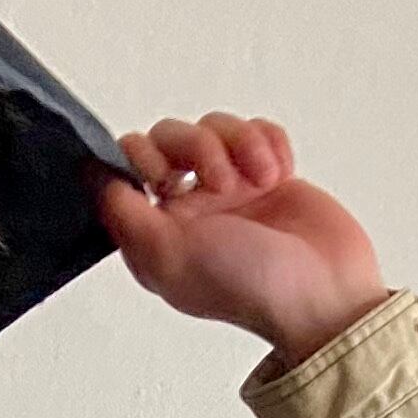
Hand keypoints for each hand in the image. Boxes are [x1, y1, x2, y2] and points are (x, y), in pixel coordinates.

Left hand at [95, 113, 388, 370]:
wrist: (325, 291)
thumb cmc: (250, 285)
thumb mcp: (168, 257)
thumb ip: (124, 215)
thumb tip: (92, 174)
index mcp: (156, 233)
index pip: (125, 168)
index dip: (140, 158)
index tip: (164, 176)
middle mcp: (187, 209)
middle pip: (168, 136)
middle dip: (197, 147)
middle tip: (224, 183)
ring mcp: (229, 190)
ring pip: (215, 126)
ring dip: (240, 144)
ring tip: (263, 180)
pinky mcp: (267, 174)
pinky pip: (256, 129)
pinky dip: (269, 142)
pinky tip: (280, 174)